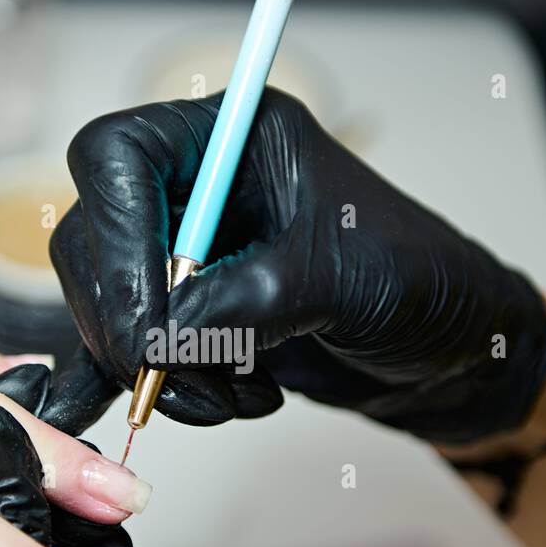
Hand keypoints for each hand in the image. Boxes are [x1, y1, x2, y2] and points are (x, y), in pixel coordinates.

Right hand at [47, 89, 545, 445]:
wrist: (449, 351)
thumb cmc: (422, 284)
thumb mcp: (341, 280)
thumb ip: (243, 302)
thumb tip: (159, 342)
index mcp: (235, 138)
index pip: (120, 156)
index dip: (119, 235)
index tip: (151, 317)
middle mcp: (200, 189)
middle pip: (96, 238)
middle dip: (130, 320)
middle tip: (170, 376)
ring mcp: (189, 255)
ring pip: (109, 308)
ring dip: (158, 371)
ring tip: (238, 394)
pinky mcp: (190, 317)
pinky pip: (132, 353)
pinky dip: (158, 391)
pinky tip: (207, 408)